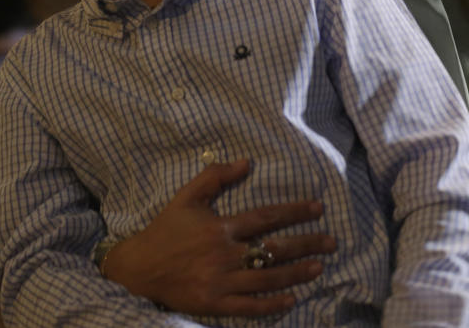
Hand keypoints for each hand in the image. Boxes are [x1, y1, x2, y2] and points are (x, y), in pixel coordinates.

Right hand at [102, 159, 335, 315]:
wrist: (136, 268)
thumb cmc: (166, 229)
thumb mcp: (187, 197)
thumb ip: (215, 177)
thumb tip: (247, 162)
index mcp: (221, 228)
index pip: (266, 218)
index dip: (295, 212)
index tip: (319, 209)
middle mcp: (224, 255)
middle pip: (273, 250)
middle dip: (306, 245)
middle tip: (332, 242)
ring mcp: (219, 282)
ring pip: (266, 279)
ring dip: (295, 273)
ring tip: (319, 268)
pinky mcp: (213, 304)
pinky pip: (247, 307)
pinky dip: (270, 305)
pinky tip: (291, 300)